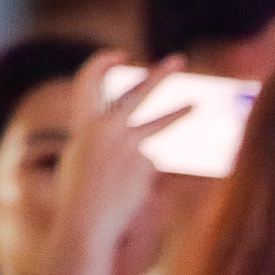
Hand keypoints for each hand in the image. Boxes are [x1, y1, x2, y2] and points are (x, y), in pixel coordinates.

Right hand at [54, 53, 185, 264]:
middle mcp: (108, 127)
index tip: (118, 54)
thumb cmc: (78, 191)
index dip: (102, 62)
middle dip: (160, 74)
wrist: (88, 220)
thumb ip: (99, 137)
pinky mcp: (146, 164)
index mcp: (83, 122)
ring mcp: (130, 145)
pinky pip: (144, 165)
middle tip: (179, 59)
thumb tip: (129, 133)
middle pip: (138, 92)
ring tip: (196, 104)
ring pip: (158, 125)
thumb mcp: (80, 155)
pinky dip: (136, 177)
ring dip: (178, 113)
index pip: (89, 79)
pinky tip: (126, 190)